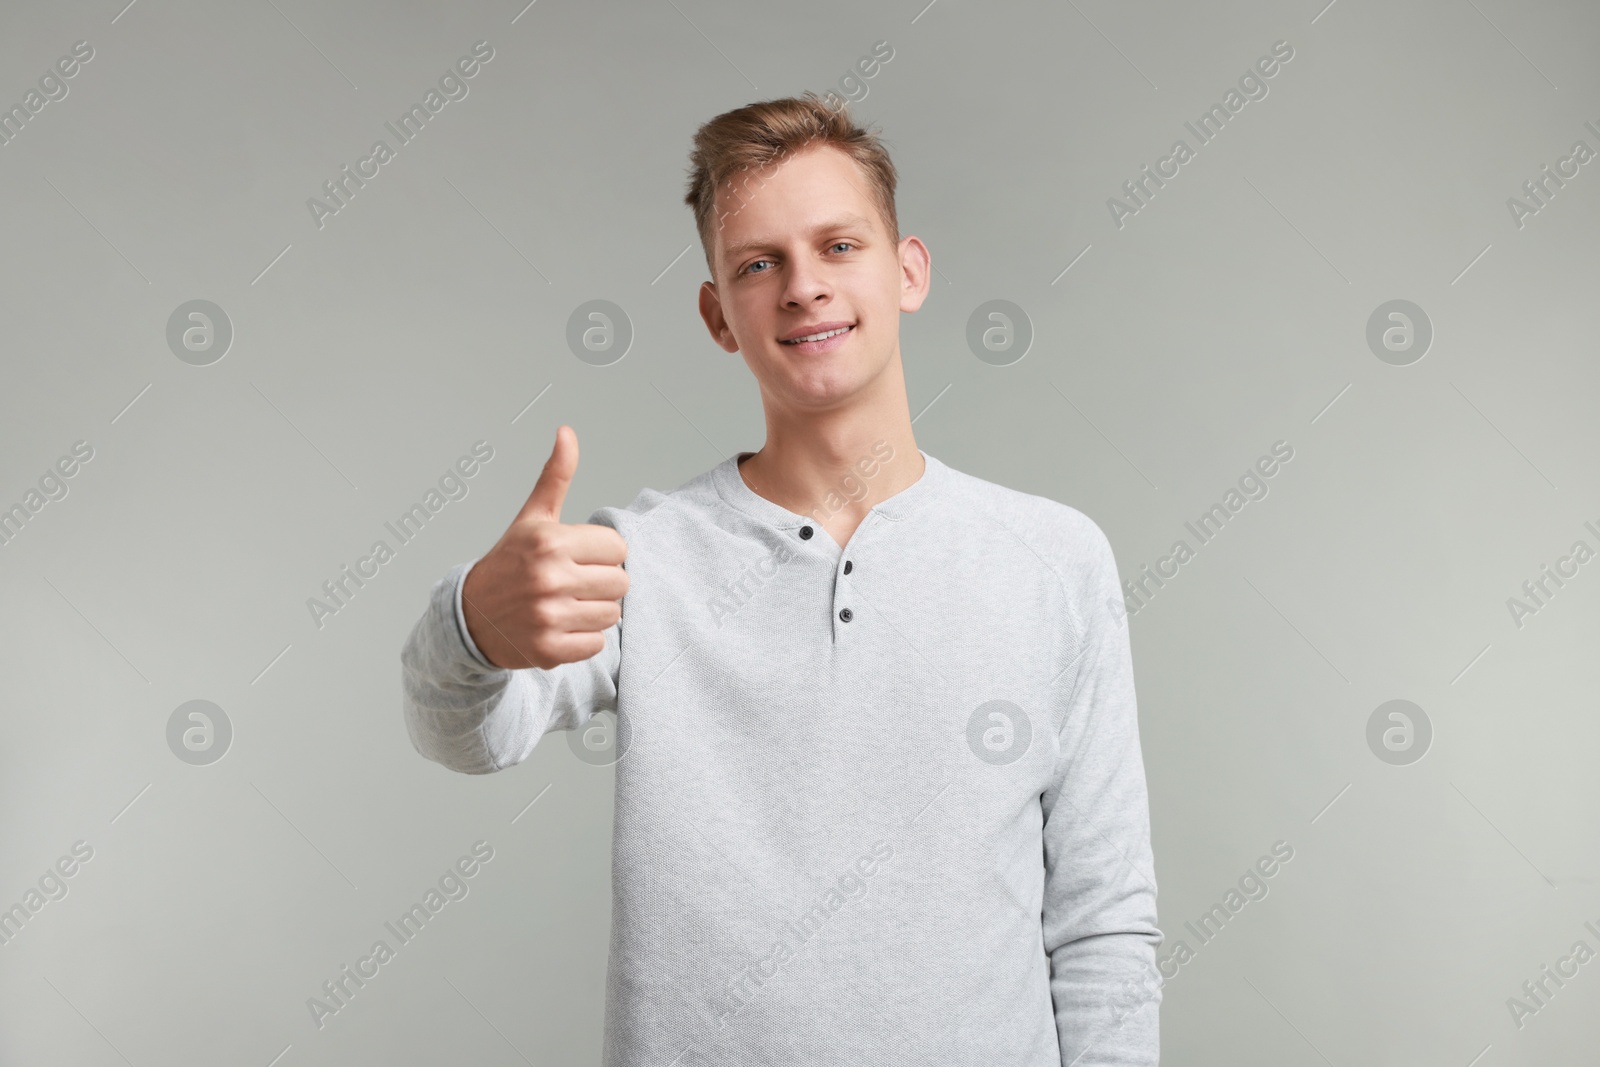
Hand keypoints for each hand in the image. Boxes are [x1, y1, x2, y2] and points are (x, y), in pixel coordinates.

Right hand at [461, 425, 627, 669]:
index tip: (580, 557)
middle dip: (603, 583)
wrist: (469, 617)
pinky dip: (583, 639)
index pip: (618, 548)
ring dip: (595, 611)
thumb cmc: (508, 563)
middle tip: (575, 582)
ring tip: (567, 604)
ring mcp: (548, 617)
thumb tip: (566, 431)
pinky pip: (597, 644)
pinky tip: (560, 627)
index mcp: (550, 542)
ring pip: (612, 614)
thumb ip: (555, 477)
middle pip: (621, 582)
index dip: (603, 553)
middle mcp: (549, 579)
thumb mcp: (532, 518)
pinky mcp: (549, 650)